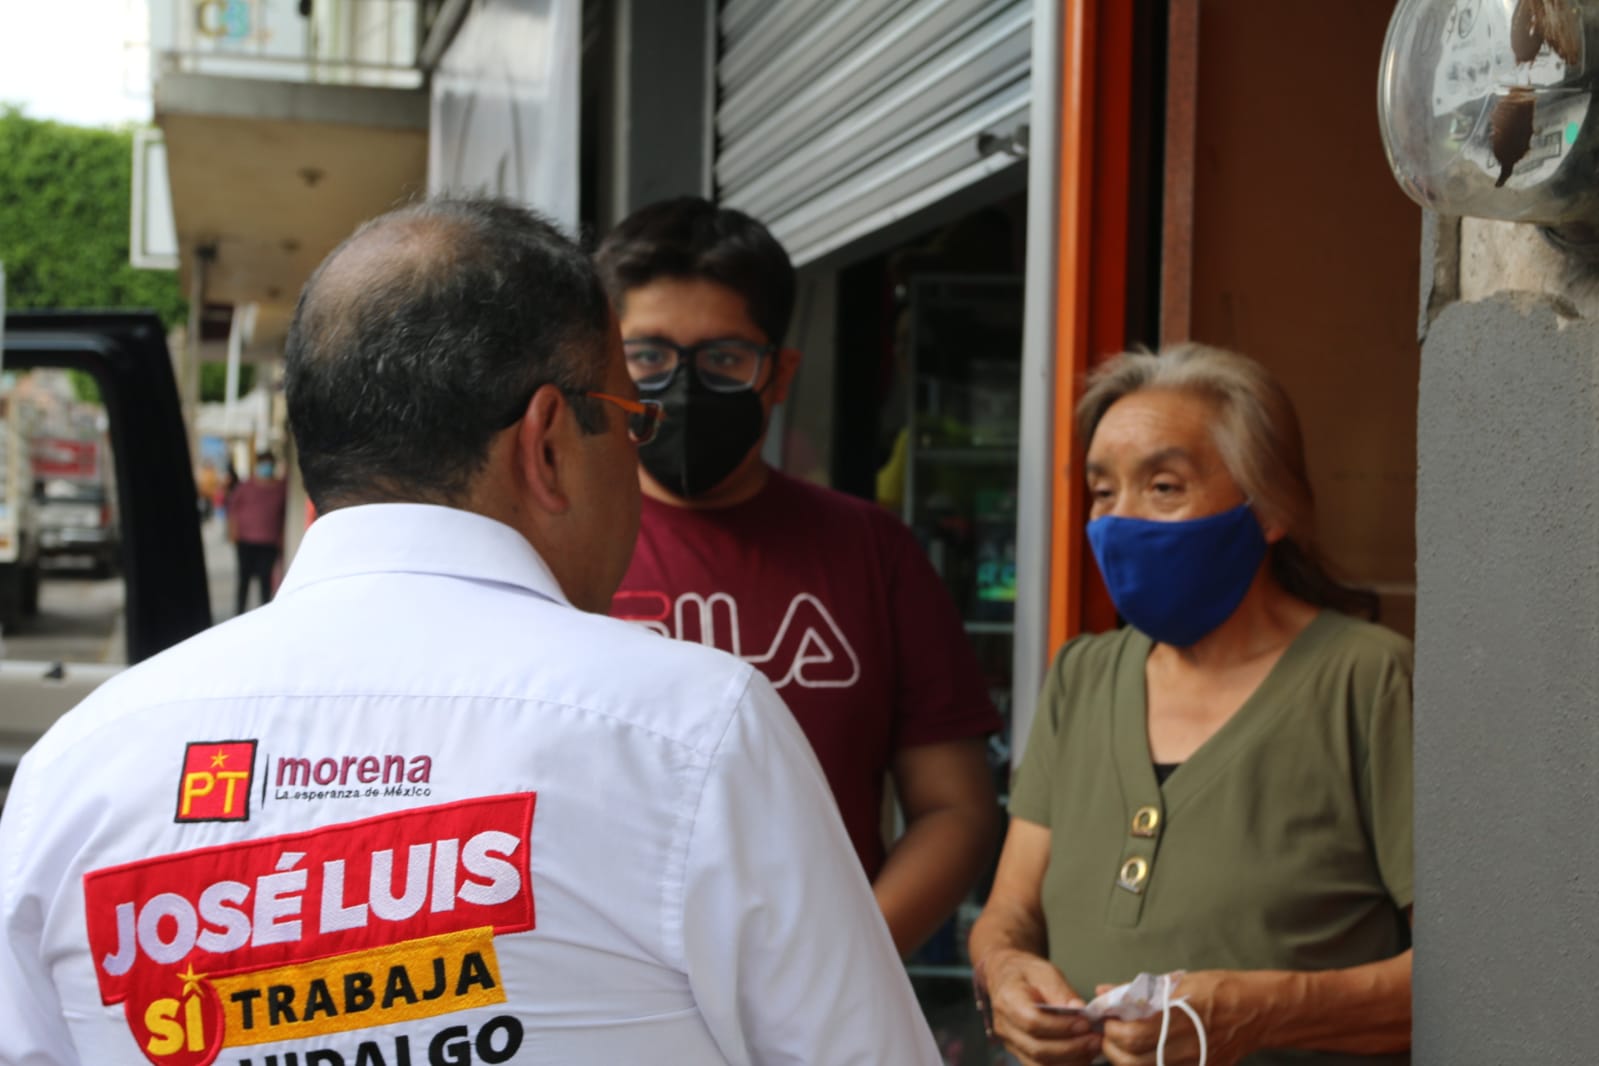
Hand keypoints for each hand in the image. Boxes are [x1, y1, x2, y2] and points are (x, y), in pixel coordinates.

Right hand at [981, 948, 1103, 1065]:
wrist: (1008, 978)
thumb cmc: (1027, 973)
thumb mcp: (1045, 971)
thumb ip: (1061, 991)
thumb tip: (1079, 1009)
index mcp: (1008, 1000)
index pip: (1033, 1022)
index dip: (1061, 1027)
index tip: (1085, 1023)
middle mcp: (1005, 1026)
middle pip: (1037, 1049)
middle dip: (1071, 1048)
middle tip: (1095, 1039)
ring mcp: (1010, 1043)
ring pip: (1040, 1064)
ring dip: (1070, 1061)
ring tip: (1092, 1048)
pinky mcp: (1020, 1053)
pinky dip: (1065, 1064)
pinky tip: (1082, 1055)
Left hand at [1099, 970, 1261, 1065]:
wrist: (1257, 1012)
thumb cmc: (1219, 989)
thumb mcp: (1178, 982)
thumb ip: (1137, 990)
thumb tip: (1104, 991)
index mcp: (1177, 1018)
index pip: (1132, 1035)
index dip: (1112, 1030)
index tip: (1107, 1020)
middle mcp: (1184, 1046)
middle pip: (1133, 1060)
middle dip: (1113, 1048)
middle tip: (1111, 1034)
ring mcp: (1193, 1063)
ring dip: (1126, 1060)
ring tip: (1123, 1045)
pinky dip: (1149, 1065)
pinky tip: (1146, 1054)